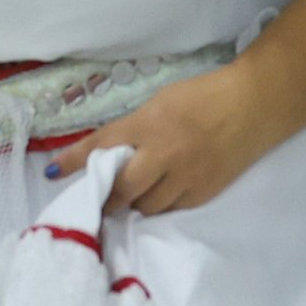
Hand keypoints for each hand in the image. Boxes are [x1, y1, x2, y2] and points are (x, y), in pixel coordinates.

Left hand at [53, 65, 289, 216]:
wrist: (253, 105)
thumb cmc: (205, 96)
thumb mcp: (162, 102)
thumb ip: (137, 128)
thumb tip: (113, 152)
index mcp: (149, 124)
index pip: (101, 144)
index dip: (73, 160)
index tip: (52, 171)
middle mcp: (163, 154)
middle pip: (121, 190)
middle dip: (107, 198)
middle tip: (101, 198)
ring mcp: (184, 177)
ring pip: (146, 206)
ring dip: (136, 202)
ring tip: (138, 193)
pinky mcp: (203, 194)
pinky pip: (172, 209)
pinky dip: (163, 204)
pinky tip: (164, 193)